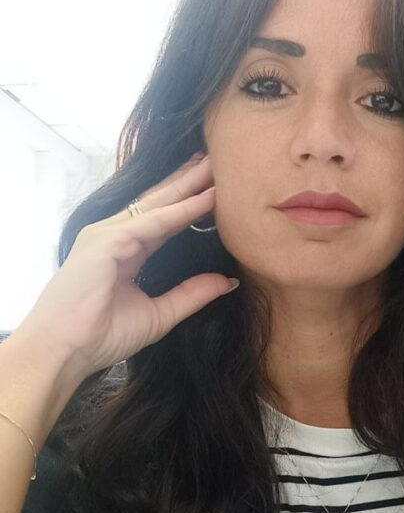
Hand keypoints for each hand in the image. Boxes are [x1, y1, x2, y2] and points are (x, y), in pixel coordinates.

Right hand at [16, 152, 234, 382]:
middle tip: (217, 160)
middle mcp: (115, 236)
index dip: (190, 204)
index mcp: (125, 251)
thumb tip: (229, 281)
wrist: (66, 352)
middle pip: (160, 202)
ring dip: (188, 185)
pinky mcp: (106, 241)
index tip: (217, 188)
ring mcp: (107, 234)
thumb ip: (192, 294)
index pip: (164, 220)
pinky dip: (181, 211)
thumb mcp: (160, 314)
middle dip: (188, 181)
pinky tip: (206, 200)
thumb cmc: (102, 336)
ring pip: (157, 204)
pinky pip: (152, 222)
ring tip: (216, 166)